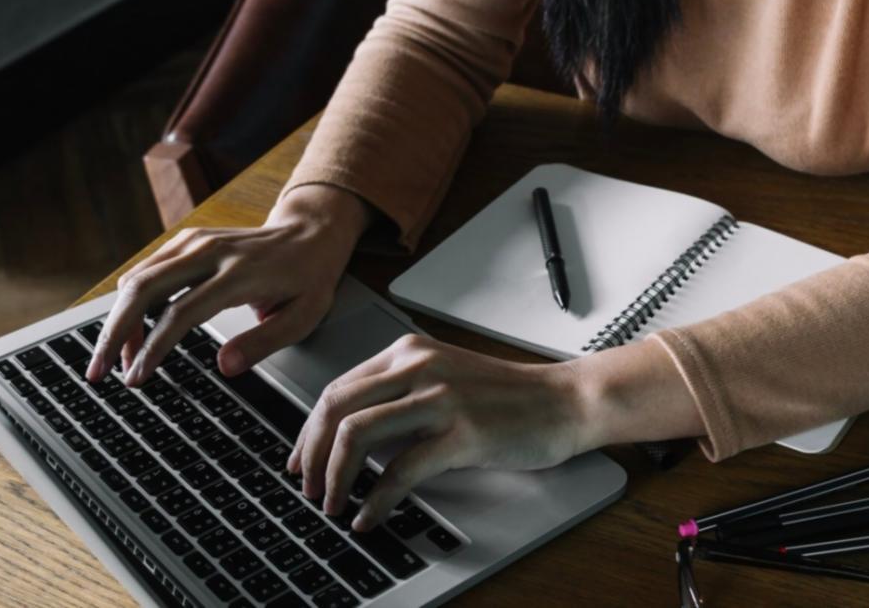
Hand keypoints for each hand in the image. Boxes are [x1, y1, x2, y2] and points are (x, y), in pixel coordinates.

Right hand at [86, 184, 371, 385]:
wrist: (311, 232)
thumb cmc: (309, 278)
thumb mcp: (304, 316)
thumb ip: (264, 341)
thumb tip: (225, 366)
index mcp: (240, 274)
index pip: (182, 312)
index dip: (154, 347)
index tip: (136, 378)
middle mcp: (211, 251)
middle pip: (144, 289)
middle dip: (115, 334)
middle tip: (98, 373)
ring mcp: (197, 241)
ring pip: (138, 278)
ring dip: (119, 320)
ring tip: (118, 361)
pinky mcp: (188, 240)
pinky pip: (147, 270)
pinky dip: (131, 302)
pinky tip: (132, 332)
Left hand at [289, 334, 586, 528]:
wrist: (565, 400)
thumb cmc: (509, 397)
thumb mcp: (444, 380)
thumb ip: (400, 396)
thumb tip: (349, 438)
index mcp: (409, 352)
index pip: (337, 388)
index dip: (310, 431)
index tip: (302, 461)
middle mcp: (419, 366)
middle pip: (335, 407)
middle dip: (312, 455)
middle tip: (308, 489)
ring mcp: (440, 397)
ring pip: (357, 434)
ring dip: (334, 477)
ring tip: (332, 505)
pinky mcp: (462, 432)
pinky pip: (400, 470)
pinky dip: (375, 500)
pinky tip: (369, 517)